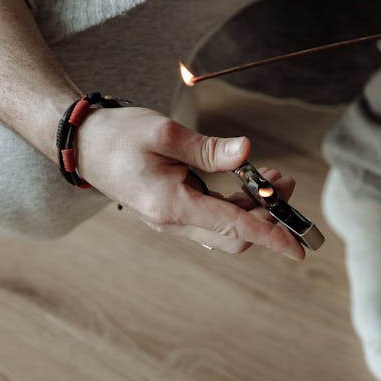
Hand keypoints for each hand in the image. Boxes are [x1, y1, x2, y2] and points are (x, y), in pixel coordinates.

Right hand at [76, 105, 304, 259]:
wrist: (81, 145)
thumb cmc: (117, 135)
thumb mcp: (164, 133)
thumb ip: (208, 148)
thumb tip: (245, 152)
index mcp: (172, 205)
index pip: (234, 228)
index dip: (271, 236)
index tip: (299, 247)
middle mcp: (173, 222)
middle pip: (234, 236)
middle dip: (267, 216)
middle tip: (284, 184)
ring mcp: (172, 221)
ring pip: (225, 229)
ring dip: (253, 208)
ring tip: (272, 177)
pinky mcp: (173, 213)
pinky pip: (212, 219)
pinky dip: (235, 204)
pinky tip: (246, 180)